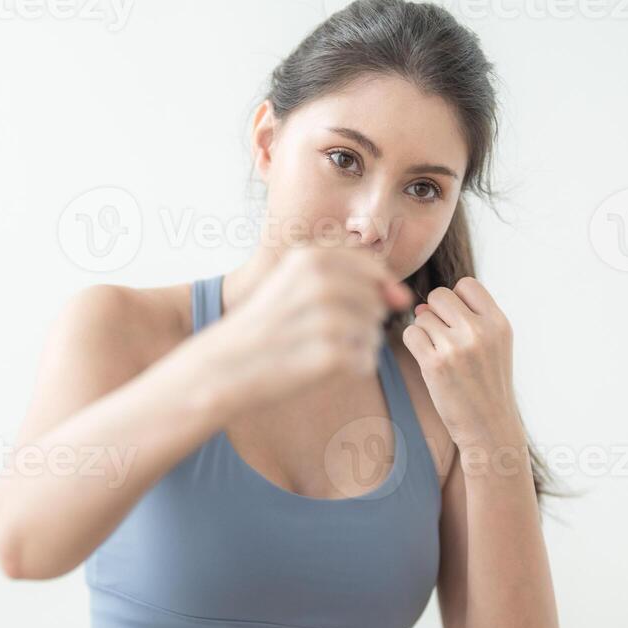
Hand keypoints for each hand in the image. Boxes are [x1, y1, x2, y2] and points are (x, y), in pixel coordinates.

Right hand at [211, 242, 411, 414]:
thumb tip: (402, 296)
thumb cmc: (265, 327)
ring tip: (318, 351)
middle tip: (318, 335)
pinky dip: (351, 369)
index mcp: (312, 257)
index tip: (340, 309)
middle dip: (360, 322)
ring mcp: (326, 318)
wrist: (224, 366)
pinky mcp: (330, 355)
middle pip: (376, 303)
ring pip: (374, 333)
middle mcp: (321, 282)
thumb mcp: (295, 282)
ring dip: (356, 346)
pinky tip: (321, 368)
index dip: (370, 292)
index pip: (372, 269)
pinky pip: (366, 361)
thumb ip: (350, 278)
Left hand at [401, 277, 520, 451]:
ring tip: (440, 354)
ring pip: (422, 317)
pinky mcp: (435, 364)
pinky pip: (410, 334)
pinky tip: (427, 360)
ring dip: (424, 332)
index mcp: (499, 323)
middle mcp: (479, 331)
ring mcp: (457, 347)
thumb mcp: (493, 347)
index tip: (457, 321)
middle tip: (443, 338)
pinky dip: (413, 344)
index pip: (467, 285)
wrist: (489, 426)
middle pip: (439, 296)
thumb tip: (422, 306)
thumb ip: (466, 320)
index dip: (456, 299)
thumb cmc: (487, 385)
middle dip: (435, 313)